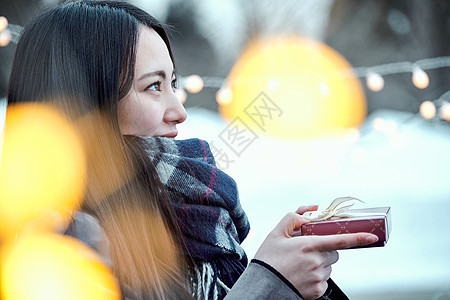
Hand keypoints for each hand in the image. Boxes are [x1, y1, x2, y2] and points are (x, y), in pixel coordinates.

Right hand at [254, 206, 377, 299]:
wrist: (263, 286)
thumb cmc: (269, 259)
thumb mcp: (276, 233)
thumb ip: (293, 218)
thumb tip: (310, 211)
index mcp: (309, 245)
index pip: (340, 240)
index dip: (358, 238)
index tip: (372, 236)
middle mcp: (316, 262)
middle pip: (333, 252)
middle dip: (324, 249)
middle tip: (307, 251)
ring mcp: (318, 278)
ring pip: (329, 266)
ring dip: (320, 263)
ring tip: (301, 265)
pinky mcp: (318, 291)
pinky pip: (324, 280)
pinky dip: (316, 277)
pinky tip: (302, 276)